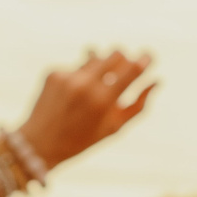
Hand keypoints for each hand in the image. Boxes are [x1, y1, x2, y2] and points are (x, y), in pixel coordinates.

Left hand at [14, 49, 155, 169]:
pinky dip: (80, 76)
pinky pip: (76, 65)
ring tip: (93, 88)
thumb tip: (157, 81)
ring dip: (101, 67)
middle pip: (115, 53)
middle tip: (124, 68)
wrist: (39, 143)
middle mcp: (85, 84)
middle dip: (123, 58)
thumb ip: (138, 105)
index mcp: (102, 101)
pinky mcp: (53, 72)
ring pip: (95, 56)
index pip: (131, 69)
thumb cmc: (82, 139)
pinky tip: (71, 95)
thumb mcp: (114, 128)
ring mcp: (67, 76)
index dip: (144, 60)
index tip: (149, 56)